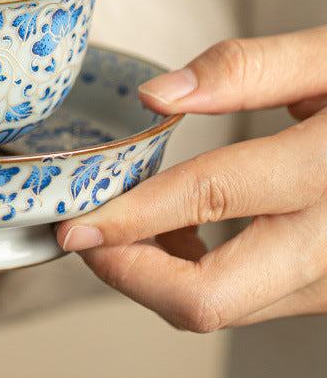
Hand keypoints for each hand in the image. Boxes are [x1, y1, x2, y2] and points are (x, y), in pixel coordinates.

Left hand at [55, 26, 326, 331]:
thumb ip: (245, 70)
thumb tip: (155, 94)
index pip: (212, 196)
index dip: (131, 215)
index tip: (76, 224)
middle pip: (212, 296)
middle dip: (131, 271)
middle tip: (87, 234)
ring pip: (222, 307)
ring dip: (155, 274)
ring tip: (129, 219)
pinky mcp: (326, 292)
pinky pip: (243, 301)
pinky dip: (191, 275)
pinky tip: (178, 231)